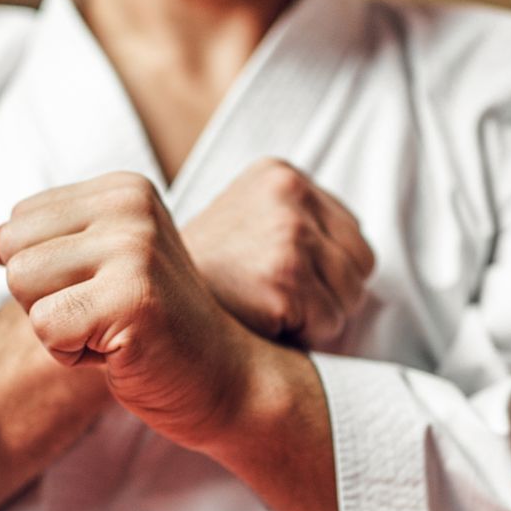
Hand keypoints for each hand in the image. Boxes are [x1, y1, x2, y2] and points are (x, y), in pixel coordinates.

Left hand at [0, 172, 258, 449]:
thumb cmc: (153, 330)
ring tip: (111, 332)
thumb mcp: (94, 273)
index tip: (106, 293)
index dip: (50, 273)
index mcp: (123, 190)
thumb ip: (41, 247)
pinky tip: (118, 354)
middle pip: (13, 250)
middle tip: (106, 318)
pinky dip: (70, 356)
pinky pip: (44, 327)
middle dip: (45, 299)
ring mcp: (134, 249)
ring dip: (57, 328)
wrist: (222, 381)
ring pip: (20, 284)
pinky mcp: (132, 298)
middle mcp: (130, 207)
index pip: (19, 221)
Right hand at [182, 159, 374, 346]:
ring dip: (318, 316)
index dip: (324, 269)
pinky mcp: (285, 279)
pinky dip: (304, 335)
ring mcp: (290, 234)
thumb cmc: (206, 277)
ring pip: (351, 295)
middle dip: (329, 290)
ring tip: (269, 308)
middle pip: (360, 260)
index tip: (283, 279)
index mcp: (282, 174)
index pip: (350, 231)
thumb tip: (356, 251)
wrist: (150, 302)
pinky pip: (330, 323)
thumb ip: (298, 220)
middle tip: (279, 299)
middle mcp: (290, 193)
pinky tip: (264, 323)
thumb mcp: (248, 220)